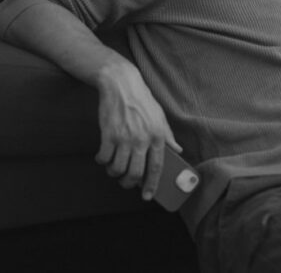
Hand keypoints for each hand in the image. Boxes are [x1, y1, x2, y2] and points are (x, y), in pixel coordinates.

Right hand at [94, 60, 180, 200]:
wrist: (121, 84)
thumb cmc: (142, 101)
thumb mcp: (160, 116)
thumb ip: (167, 135)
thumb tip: (178, 150)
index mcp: (157, 135)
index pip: (157, 167)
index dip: (152, 184)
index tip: (147, 196)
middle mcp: (142, 139)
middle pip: (135, 173)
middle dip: (128, 183)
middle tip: (125, 183)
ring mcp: (124, 138)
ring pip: (118, 168)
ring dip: (114, 173)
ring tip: (113, 169)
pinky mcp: (108, 134)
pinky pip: (104, 158)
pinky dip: (102, 161)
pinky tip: (103, 157)